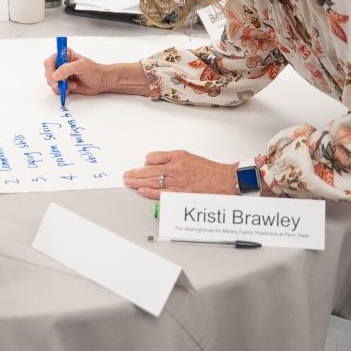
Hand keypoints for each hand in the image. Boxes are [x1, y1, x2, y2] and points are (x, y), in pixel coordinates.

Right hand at [43, 48, 113, 96]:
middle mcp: (61, 65)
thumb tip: (55, 75)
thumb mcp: (82, 66)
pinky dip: (62, 91)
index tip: (55, 77)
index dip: (50, 70)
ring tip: (72, 85)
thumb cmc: (94, 71)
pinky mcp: (64, 84)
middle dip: (55, 81)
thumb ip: (67, 69)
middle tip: (63, 84)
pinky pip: (56, 89)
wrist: (101, 82)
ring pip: (51, 82)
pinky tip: (71, 88)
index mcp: (64, 56)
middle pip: (48, 73)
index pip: (49, 62)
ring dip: (60, 86)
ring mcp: (62, 75)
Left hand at [123, 150, 237, 199]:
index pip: (152, 158)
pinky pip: (161, 193)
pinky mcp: (181, 193)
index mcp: (178, 157)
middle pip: (149, 170)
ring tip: (128, 183)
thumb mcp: (189, 156)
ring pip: (152, 181)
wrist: (225, 180)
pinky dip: (150, 192)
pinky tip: (141, 191)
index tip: (141, 167)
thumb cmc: (209, 170)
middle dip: (135, 173)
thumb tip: (154, 162)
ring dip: (137, 182)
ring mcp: (178, 182)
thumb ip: (171, 158)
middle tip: (126, 176)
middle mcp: (176, 168)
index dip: (145, 163)